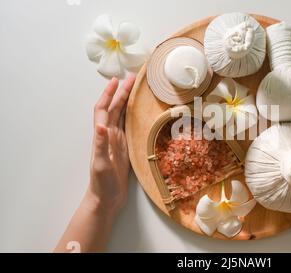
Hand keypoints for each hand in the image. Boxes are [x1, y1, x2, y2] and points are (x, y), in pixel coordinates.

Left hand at [55, 75, 135, 251]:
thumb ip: (100, 145)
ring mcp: (117, 141)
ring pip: (121, 115)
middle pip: (114, 108)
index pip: (104, 109)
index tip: (117, 80)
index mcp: (102, 136)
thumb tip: (100, 126)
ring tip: (137, 89)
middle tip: (134, 78)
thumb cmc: (102, 183)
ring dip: (127, 101)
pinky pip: (129, 126)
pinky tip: (141, 112)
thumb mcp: (101, 164)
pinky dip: (133, 115)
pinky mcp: (125, 147)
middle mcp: (109, 135)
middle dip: (122, 92)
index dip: (108, 94)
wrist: (106, 198)